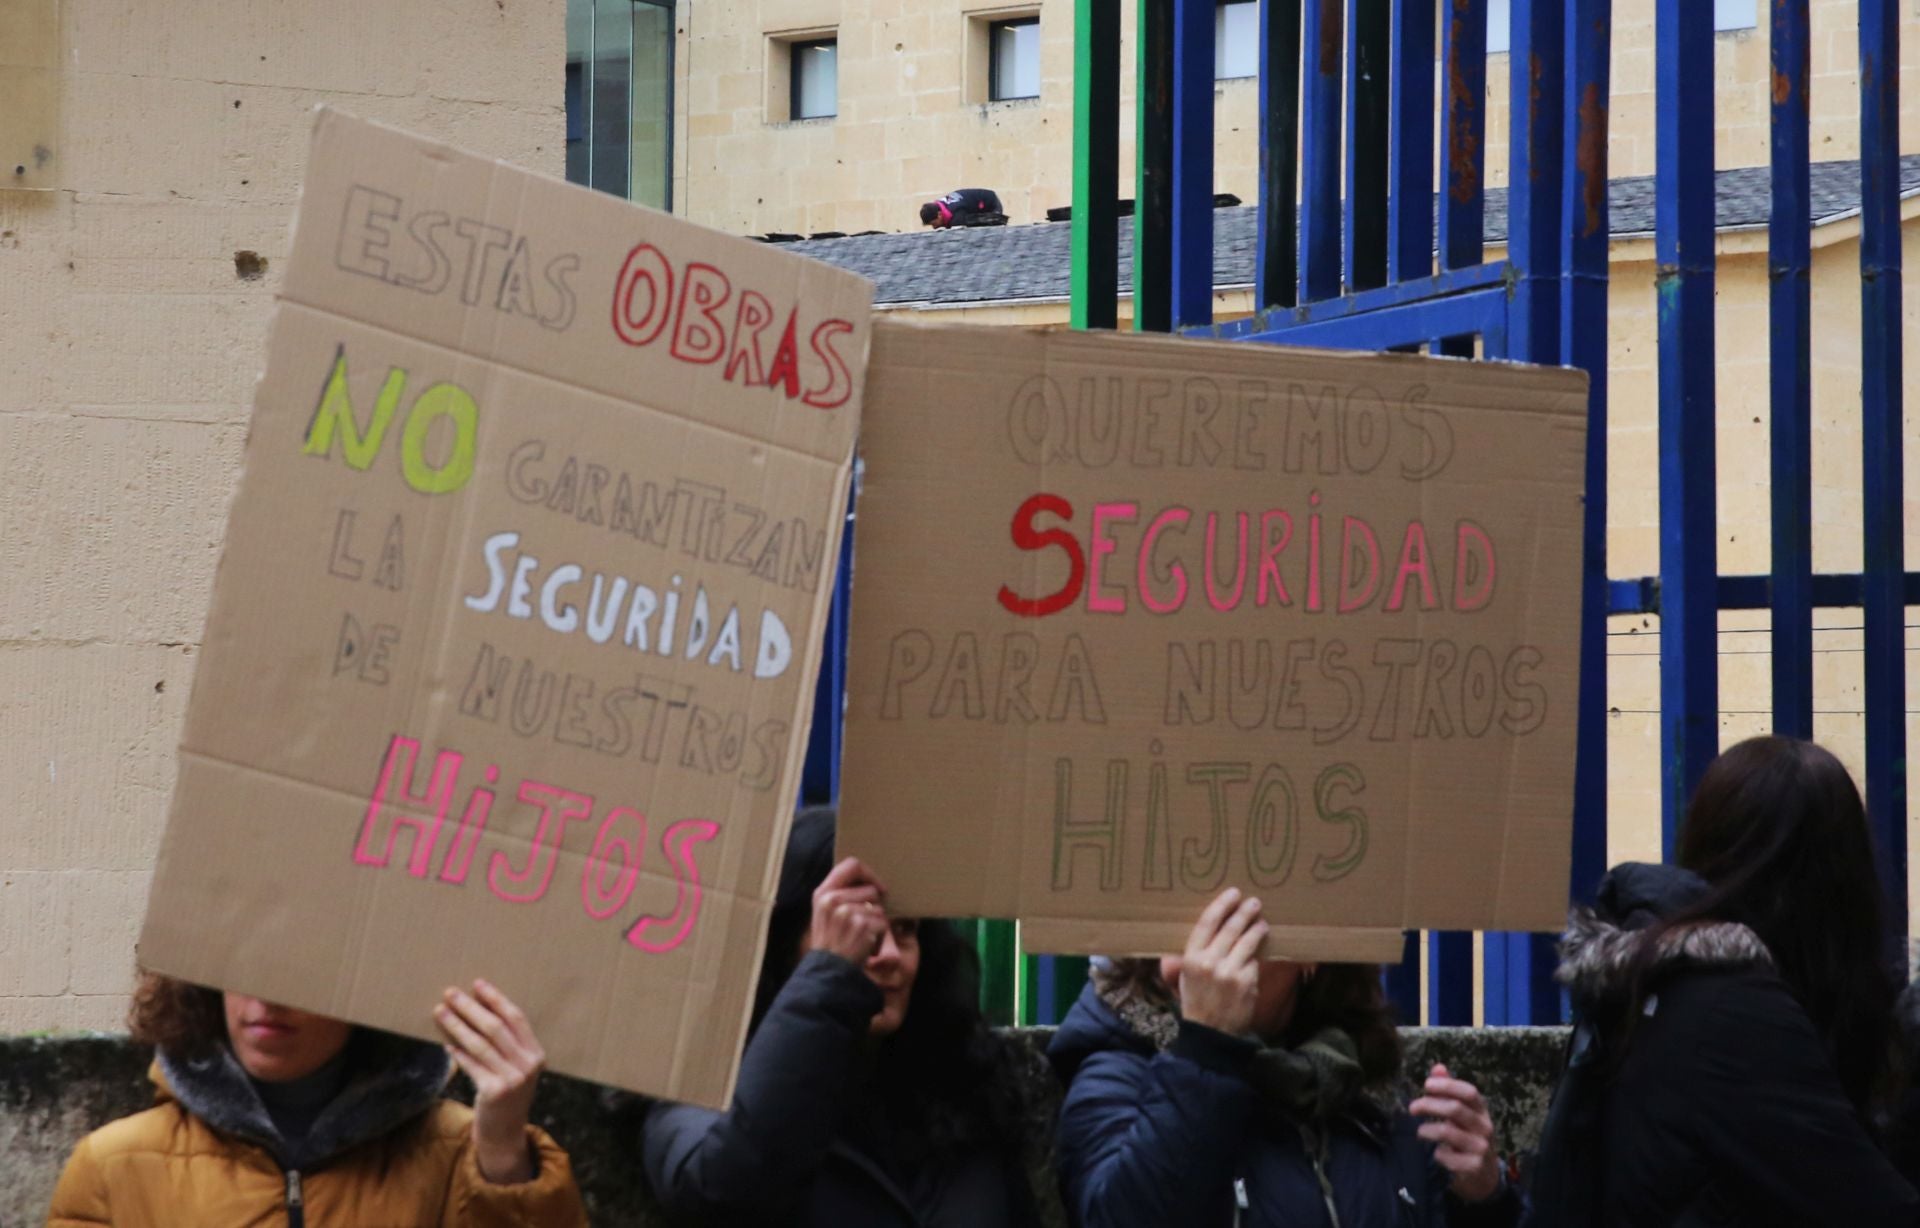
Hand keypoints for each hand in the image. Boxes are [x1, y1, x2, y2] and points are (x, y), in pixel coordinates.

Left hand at [434, 979, 542, 1183]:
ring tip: (441, 1011)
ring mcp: (513, 1079)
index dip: (496, 998)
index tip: (477, 983)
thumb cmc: (507, 1097)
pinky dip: (458, 1053)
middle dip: (471, 1007)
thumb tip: (476, 1011)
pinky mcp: (495, 1091)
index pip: (516, 1017)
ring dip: (457, 1025)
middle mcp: (528, 1064)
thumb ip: (507, 1046)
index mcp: (537, 1053)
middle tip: (451, 993)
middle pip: (496, 1027)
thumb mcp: (517, 1070)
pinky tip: (446, 1043)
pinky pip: (472, 1065)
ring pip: (480, 1043)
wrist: (505, 1135)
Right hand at [810, 857, 889, 965]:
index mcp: (823, 892)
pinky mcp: (861, 925)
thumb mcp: (825, 912)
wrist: (828, 970)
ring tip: (860, 936)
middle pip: (871, 889)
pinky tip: (865, 945)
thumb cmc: (831, 941)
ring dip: (876, 923)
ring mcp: (847, 912)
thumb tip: (869, 881)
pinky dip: (879, 936)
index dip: (869, 873)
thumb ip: (841, 893)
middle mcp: (833, 899)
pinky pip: (883, 924)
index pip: (851, 865)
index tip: (877, 886)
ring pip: (879, 908)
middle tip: (860, 925)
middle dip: (873, 907)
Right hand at [1163, 887, 1267, 1035]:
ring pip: (1247, 943)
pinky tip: (1259, 953)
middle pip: (1231, 928)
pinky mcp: (1247, 983)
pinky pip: (1254, 963)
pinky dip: (1256, 958)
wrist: (1211, 1033)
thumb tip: (1172, 948)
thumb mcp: (1183, 979)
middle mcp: (1209, 962)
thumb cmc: (1196, 1002)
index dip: (1221, 905)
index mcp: (1190, 958)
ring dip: (1257, 930)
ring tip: (1262, 923)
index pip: (1207, 923)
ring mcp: (1230, 972)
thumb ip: (1180, 961)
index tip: (1233, 893)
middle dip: (1244, 913)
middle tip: (1254, 902)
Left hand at [1411, 1063, 1502, 1202]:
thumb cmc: (1468, 1137)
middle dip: (1429, 1105)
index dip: (1448, 1085)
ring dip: (1427, 1130)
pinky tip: (1438, 1153)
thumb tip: (1438, 1067)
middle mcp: (1485, 1127)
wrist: (1484, 1175)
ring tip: (1420, 1132)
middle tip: (1412, 1107)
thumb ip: (1450, 1091)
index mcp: (1482, 1111)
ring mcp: (1481, 1148)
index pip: (1469, 1092)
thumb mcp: (1463, 1114)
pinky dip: (1437, 1154)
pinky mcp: (1473, 1167)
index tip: (1426, 1084)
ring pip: (1448, 1132)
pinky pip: (1447, 1156)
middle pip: (1455, 1109)